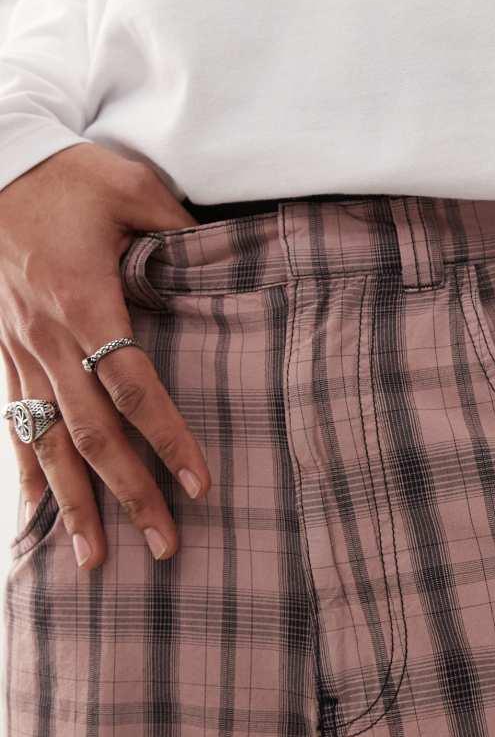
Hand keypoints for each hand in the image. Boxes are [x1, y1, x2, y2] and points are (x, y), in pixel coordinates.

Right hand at [0, 143, 210, 569]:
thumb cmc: (69, 175)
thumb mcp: (133, 187)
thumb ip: (181, 229)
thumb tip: (230, 260)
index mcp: (85, 300)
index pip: (133, 386)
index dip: (167, 437)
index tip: (200, 484)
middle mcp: (48, 338)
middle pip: (93, 433)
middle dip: (129, 494)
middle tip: (166, 546)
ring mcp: (19, 349)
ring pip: (48, 443)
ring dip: (74, 504)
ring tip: (96, 561)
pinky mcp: (3, 351)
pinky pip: (14, 422)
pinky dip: (28, 469)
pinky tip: (37, 513)